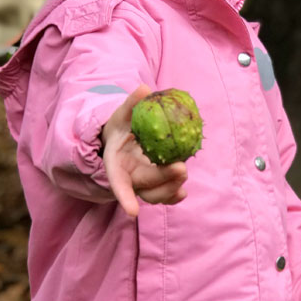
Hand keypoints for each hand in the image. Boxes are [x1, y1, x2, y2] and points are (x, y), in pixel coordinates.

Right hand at [101, 84, 187, 217]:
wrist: (122, 139)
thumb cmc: (121, 126)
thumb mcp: (122, 114)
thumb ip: (131, 104)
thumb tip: (144, 88)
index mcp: (116, 164)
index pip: (118, 183)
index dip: (125, 197)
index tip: (133, 212)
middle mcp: (128, 178)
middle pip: (145, 186)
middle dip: (163, 181)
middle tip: (181, 169)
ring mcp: (142, 183)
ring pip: (156, 194)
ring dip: (171, 189)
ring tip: (184, 176)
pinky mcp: (155, 184)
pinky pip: (164, 194)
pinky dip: (173, 195)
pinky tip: (183, 192)